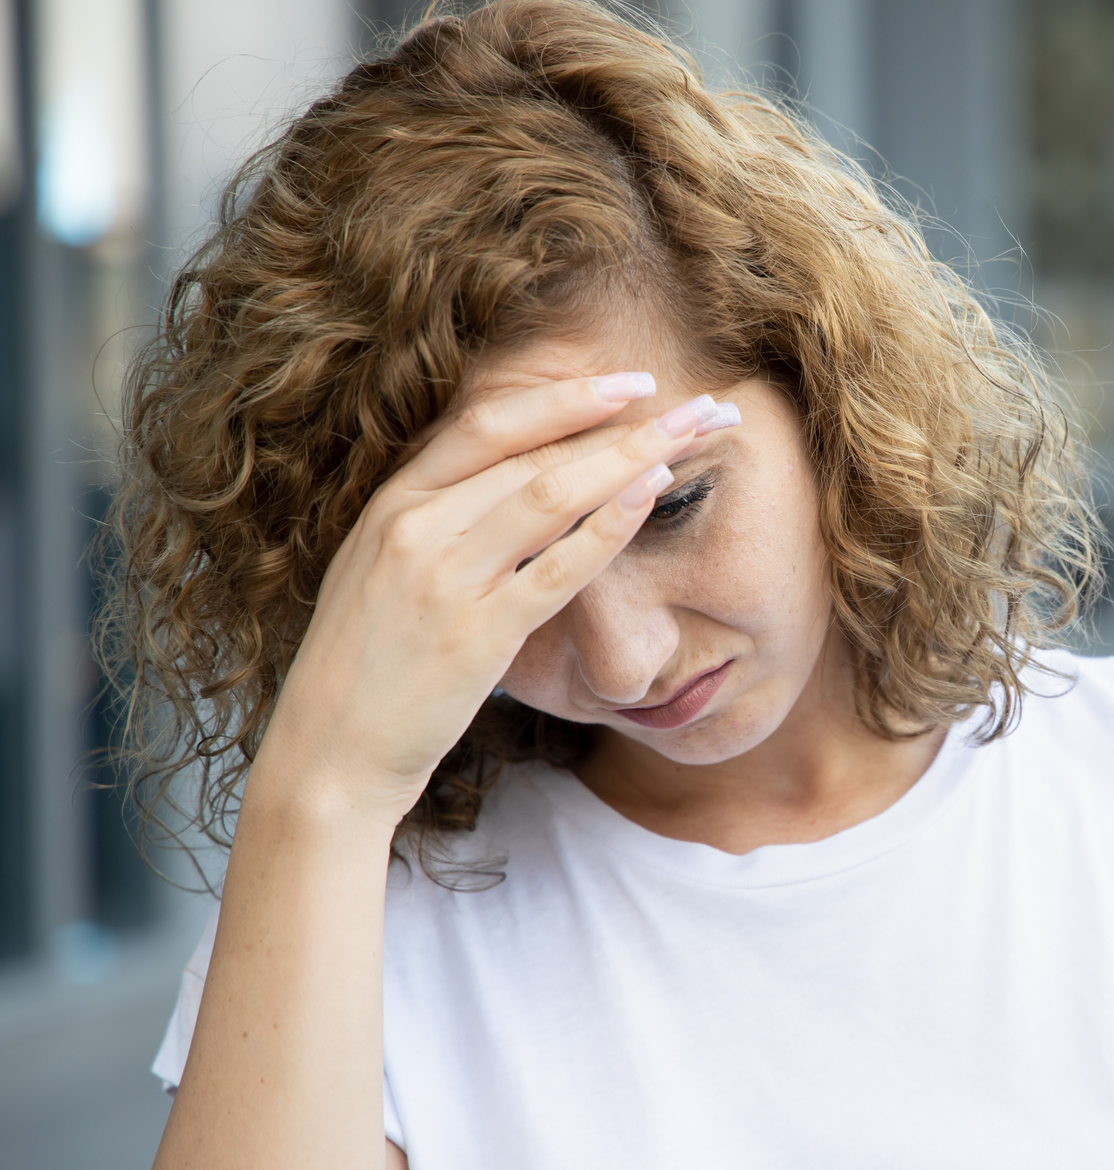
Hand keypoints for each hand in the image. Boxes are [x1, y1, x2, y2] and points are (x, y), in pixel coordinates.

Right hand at [251, 375, 732, 826]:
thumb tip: (520, 483)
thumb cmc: (369, 668)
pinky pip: (556, 569)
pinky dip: (609, 526)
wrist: (329, 754)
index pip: (488, 424)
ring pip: (550, 494)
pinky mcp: (474, 636)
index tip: (631, 382)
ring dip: (630, 458)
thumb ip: (441, 522)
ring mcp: (443, 579)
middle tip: (696, 404)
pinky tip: (652, 496)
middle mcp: (413, 526)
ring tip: (692, 437)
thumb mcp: (386, 573)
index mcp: (392, 504)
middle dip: (623, 422)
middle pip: (534, 452)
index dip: (566, 396)